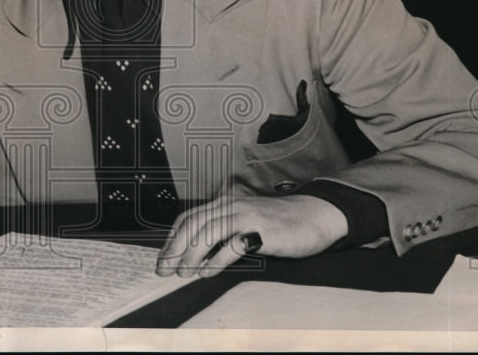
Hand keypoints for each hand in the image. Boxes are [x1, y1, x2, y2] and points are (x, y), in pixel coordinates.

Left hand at [155, 193, 347, 278]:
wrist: (314, 215)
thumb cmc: (280, 223)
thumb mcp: (247, 220)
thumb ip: (226, 229)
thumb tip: (199, 251)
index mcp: (225, 204)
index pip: (189, 217)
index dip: (171, 238)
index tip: (162, 257)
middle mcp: (231, 206)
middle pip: (192, 225)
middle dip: (173, 249)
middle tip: (164, 269)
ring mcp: (245, 217)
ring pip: (207, 233)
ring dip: (190, 256)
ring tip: (183, 274)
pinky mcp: (260, 231)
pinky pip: (231, 246)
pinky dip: (215, 262)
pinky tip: (208, 273)